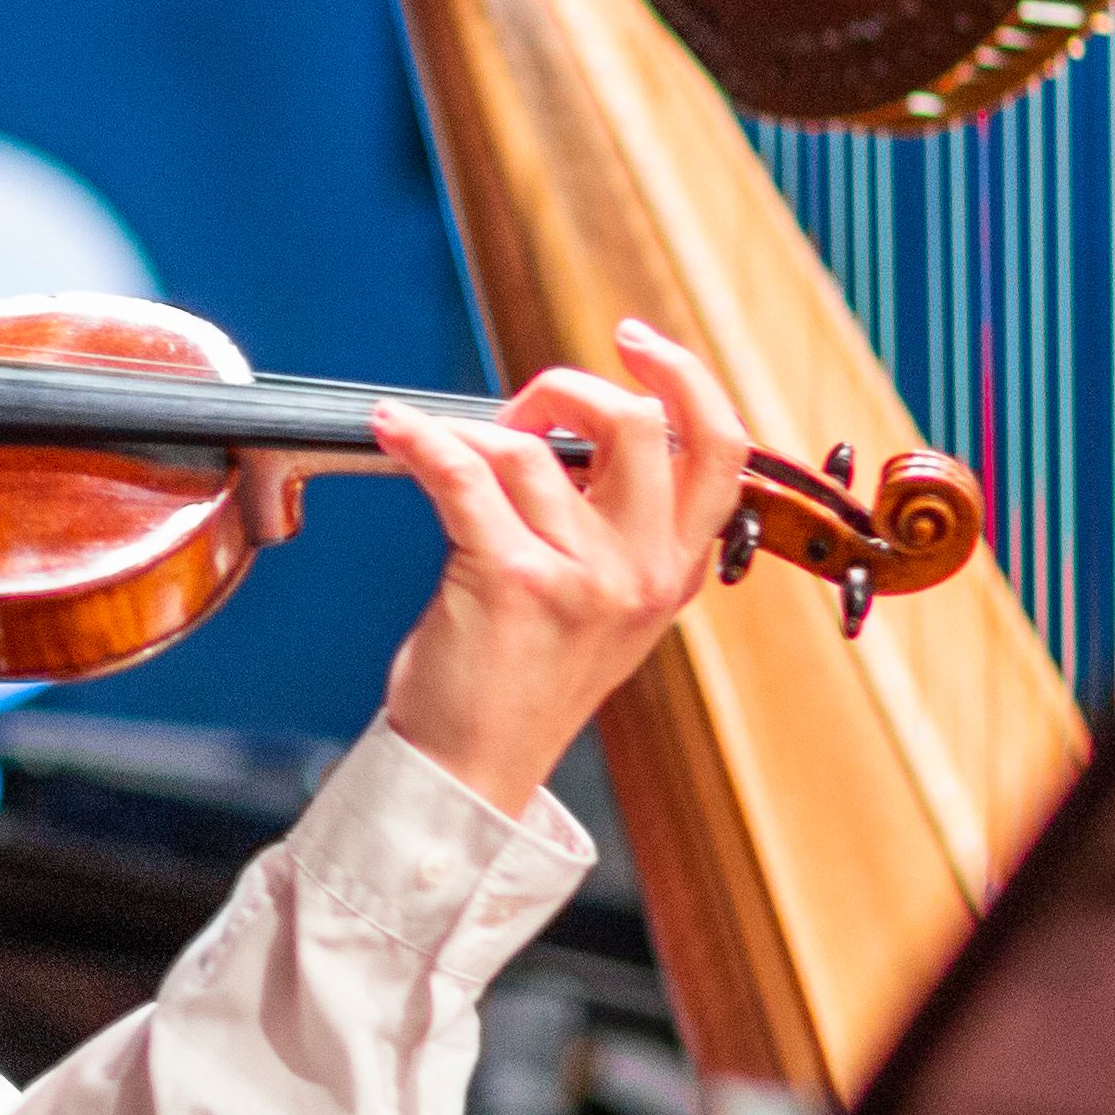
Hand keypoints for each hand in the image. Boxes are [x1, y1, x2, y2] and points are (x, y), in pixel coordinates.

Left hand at [370, 321, 749, 819]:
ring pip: (530, 450)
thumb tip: (574, 432)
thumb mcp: (608, 611)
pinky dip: (419, 437)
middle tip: (522, 411)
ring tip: (443, 453)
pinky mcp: (510, 581)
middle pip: (636, 423)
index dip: (686, 380)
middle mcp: (641, 574)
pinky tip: (393, 429)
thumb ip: (618, 531)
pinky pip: (462, 473)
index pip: (720, 451)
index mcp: (673, 573)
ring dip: (474, 433)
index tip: (636, 344)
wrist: (471, 769)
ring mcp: (582, 579)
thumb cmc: (522, 681)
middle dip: (566, 390)